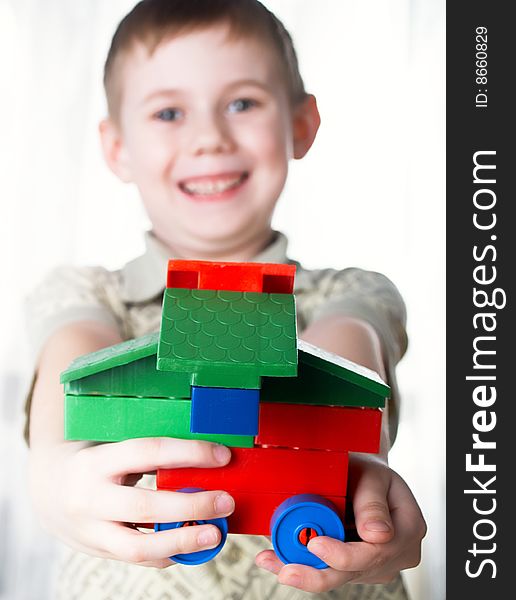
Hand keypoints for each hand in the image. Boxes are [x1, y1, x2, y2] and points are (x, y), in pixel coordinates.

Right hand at [29, 437, 234, 567]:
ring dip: (182, 542)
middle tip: (225, 502)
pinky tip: (190, 545)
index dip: (188, 453)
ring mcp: (90, 531)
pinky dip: (167, 553)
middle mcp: (89, 497)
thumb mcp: (113, 446)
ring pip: (138, 546)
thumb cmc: (93, 459)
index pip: (148, 451)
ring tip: (215, 535)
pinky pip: (136, 559)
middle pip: (144, 506)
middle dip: (191, 506)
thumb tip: (204, 457)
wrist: (46, 487)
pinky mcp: (96, 551)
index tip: (222, 456)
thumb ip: (150, 454)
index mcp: (97, 461)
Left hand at [255, 454, 425, 591]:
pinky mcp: (358, 567)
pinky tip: (281, 560)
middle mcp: (397, 553)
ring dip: (305, 570)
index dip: (344, 555)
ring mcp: (377, 564)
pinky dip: (306, 565)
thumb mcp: (372, 475)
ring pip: (340, 575)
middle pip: (355, 571)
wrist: (364, 474)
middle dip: (317, 573)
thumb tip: (376, 535)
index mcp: (408, 528)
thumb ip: (372, 503)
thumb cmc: (369, 471)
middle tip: (286, 570)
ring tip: (272, 560)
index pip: (376, 552)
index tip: (315, 545)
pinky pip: (332, 571)